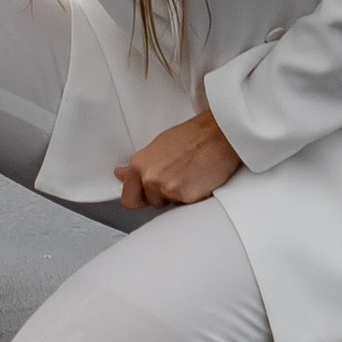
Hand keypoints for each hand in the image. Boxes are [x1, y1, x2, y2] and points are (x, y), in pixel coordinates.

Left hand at [115, 110, 243, 211]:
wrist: (219, 135)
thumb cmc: (193, 135)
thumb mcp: (158, 145)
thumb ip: (140, 165)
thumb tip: (122, 174)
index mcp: (140, 166)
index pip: (128, 199)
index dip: (139, 197)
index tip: (144, 194)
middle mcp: (151, 180)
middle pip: (151, 203)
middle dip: (160, 195)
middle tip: (175, 176)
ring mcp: (169, 190)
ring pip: (169, 204)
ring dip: (177, 195)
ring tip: (188, 174)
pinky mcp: (188, 198)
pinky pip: (186, 206)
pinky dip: (192, 197)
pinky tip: (198, 179)